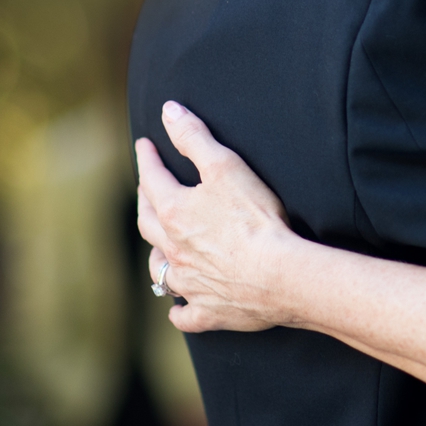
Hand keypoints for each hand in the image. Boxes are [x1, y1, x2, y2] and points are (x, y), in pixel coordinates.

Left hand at [134, 101, 296, 327]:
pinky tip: (177, 308)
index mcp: (174, 212)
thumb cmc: (256, 219)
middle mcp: (173, 249)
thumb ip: (195, 138)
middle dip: (145, 202)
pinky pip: (185, 314)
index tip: (145, 146)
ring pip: (161, 270)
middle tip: (146, 190)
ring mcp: (189, 283)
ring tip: (158, 250)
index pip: (152, 178)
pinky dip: (178, 310)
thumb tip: (169, 112)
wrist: (280, 275)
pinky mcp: (208, 311)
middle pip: (148, 224)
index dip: (147, 158)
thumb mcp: (226, 167)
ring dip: (157, 257)